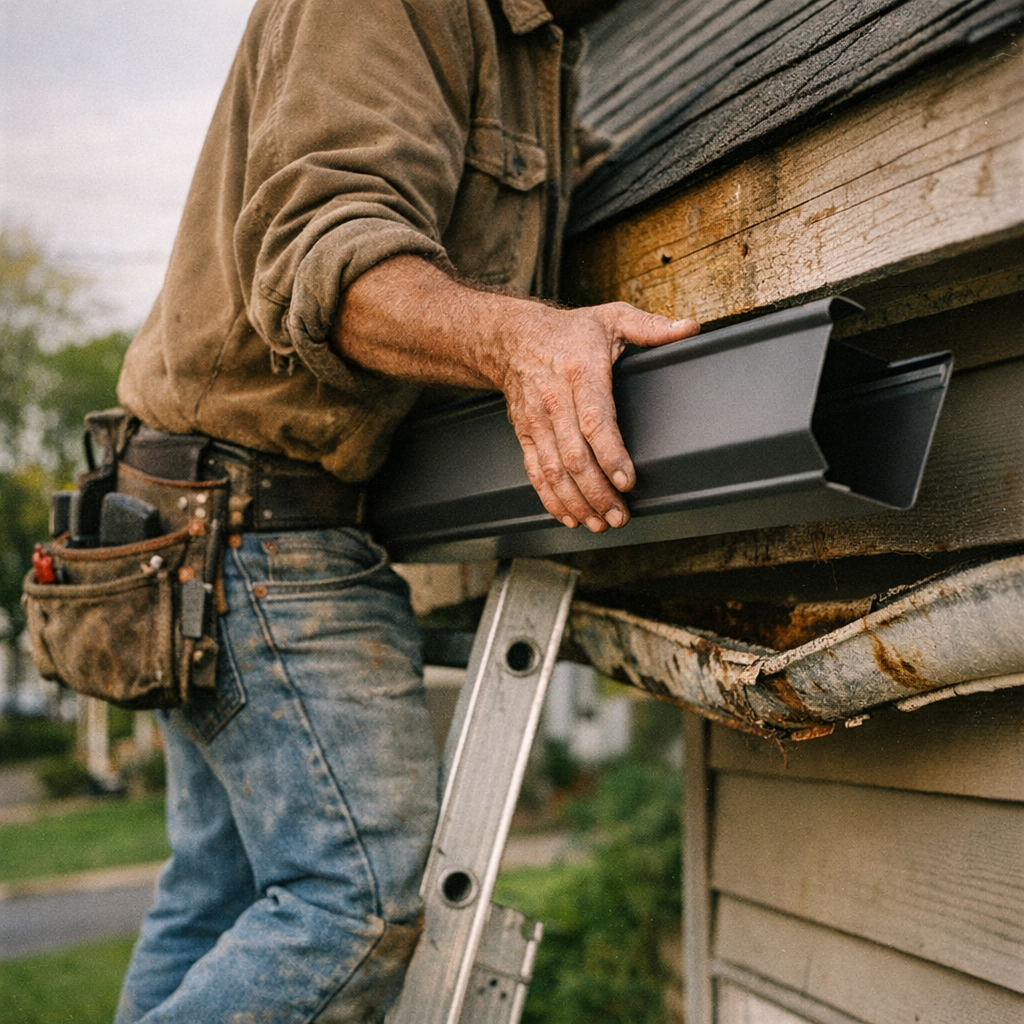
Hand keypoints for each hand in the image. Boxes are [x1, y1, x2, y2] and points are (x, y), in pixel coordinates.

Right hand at [492, 302, 698, 531]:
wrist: (512, 338)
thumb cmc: (569, 331)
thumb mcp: (612, 318)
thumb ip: (651, 327)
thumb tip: (690, 329)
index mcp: (581, 372)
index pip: (595, 420)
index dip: (611, 454)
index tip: (627, 480)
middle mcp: (555, 400)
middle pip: (575, 456)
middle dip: (598, 491)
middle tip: (620, 515)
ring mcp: (537, 421)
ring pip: (555, 471)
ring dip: (577, 502)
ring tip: (600, 523)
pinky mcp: (525, 435)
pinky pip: (536, 472)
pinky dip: (551, 499)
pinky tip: (571, 516)